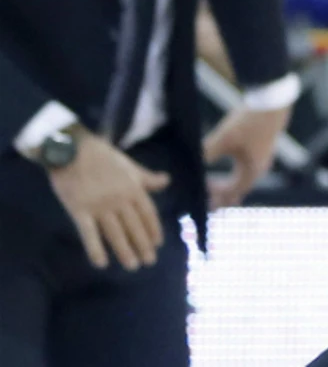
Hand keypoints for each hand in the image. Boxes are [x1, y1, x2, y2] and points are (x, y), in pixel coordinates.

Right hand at [46, 130, 171, 269]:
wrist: (73, 149)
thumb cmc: (103, 157)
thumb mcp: (129, 166)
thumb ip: (147, 178)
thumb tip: (166, 181)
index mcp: (133, 188)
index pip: (148, 214)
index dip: (153, 230)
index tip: (158, 244)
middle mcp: (120, 199)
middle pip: (134, 226)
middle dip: (143, 245)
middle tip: (149, 261)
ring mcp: (100, 206)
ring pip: (115, 233)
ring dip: (125, 251)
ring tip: (132, 266)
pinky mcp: (79, 210)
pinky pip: (89, 233)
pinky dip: (95, 249)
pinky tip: (101, 264)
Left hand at [202, 104, 289, 208]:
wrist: (272, 102)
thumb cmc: (249, 122)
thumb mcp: (224, 138)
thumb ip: (207, 153)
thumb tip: (192, 164)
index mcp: (251, 170)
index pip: (232, 191)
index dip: (216, 194)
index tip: (202, 190)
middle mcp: (260, 167)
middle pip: (241, 189)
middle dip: (225, 196)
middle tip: (212, 204)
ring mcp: (263, 157)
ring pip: (246, 179)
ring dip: (232, 185)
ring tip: (222, 190)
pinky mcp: (264, 147)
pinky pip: (249, 168)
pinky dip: (239, 174)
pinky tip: (233, 167)